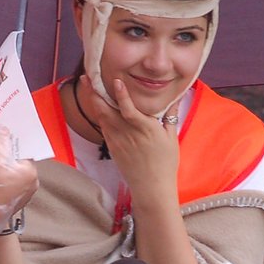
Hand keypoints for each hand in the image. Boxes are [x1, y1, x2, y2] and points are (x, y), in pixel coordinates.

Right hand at [0, 126, 37, 249]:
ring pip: (9, 175)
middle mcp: (30, 186)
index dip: (10, 144)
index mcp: (31, 174)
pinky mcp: (11, 205)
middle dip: (2, 156)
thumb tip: (5, 130)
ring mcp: (22, 197)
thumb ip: (1, 141)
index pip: (23, 152)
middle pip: (16, 163)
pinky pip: (5, 186)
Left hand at [82, 74, 179, 207]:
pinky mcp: (112, 147)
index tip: (116, 81)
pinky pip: (103, 126)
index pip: (129, 110)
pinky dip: (99, 113)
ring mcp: (117, 141)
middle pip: (106, 110)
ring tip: (87, 84)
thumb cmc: (165, 163)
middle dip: (95, 92)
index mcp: (145, 129)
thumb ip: (171, 115)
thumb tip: (176, 97)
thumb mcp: (172, 138)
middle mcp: (128, 134)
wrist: (151, 187)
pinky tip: (96, 103)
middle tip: (87, 76)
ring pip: (101, 117)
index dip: (121, 95)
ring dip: (93, 100)